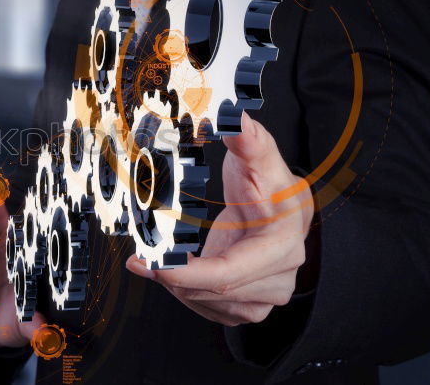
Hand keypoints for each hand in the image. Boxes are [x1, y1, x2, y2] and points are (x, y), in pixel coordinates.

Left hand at [126, 113, 313, 325]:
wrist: (286, 212)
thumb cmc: (270, 184)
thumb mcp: (260, 158)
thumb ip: (248, 140)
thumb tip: (235, 117)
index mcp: (283, 244)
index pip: (227, 273)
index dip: (186, 274)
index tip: (152, 265)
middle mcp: (281, 277)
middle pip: (213, 292)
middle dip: (173, 278)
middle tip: (142, 260)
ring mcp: (268, 296)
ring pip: (209, 304)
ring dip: (179, 287)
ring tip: (162, 262)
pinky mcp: (253, 306)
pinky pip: (212, 310)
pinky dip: (189, 294)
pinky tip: (181, 274)